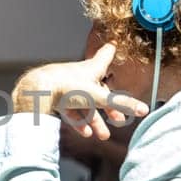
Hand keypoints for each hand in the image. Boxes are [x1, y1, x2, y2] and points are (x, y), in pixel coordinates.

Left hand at [13, 44, 146, 139]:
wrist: (36, 93)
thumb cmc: (67, 88)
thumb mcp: (99, 97)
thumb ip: (122, 104)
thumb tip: (145, 109)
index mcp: (91, 69)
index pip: (105, 56)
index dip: (111, 52)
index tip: (113, 46)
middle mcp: (79, 75)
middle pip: (99, 89)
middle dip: (110, 106)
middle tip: (119, 120)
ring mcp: (66, 86)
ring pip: (85, 103)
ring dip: (94, 120)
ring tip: (101, 135)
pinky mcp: (55, 97)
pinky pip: (70, 110)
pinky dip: (79, 121)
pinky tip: (85, 133)